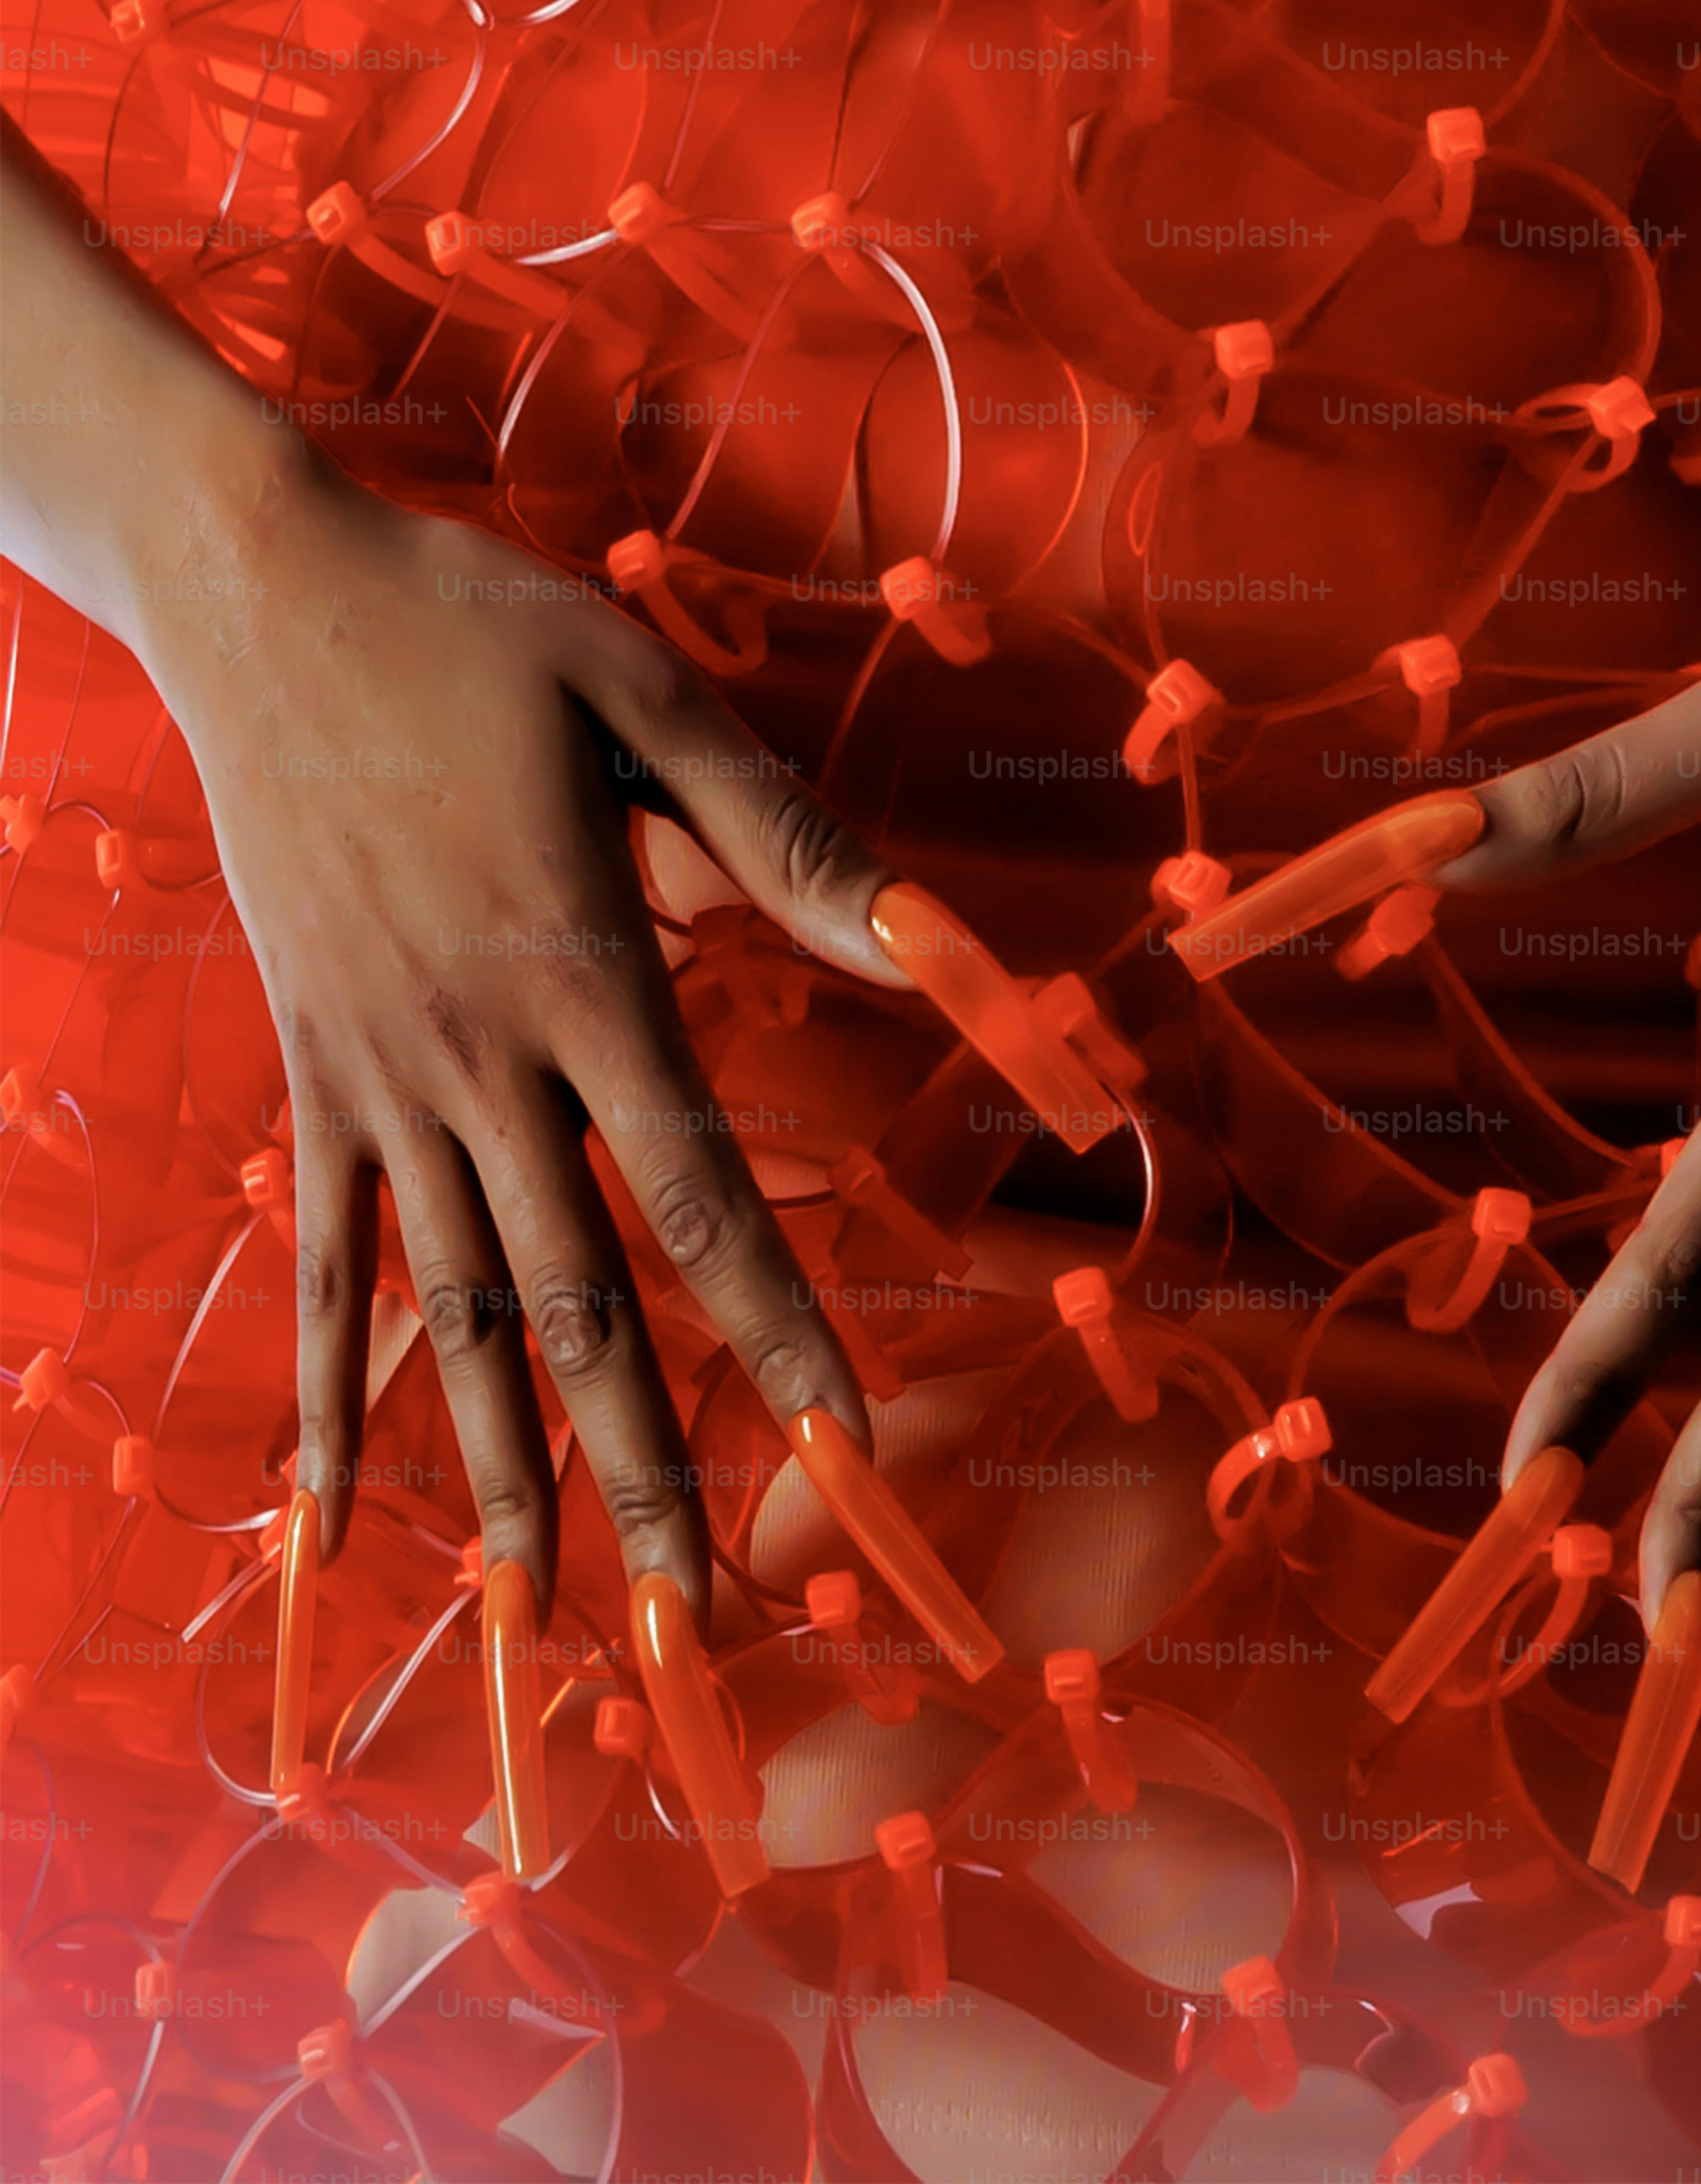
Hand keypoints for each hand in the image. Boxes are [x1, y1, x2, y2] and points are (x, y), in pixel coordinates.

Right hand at [142, 455, 906, 1620]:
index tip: (837, 1440)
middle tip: (691, 1611)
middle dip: (646, 1463)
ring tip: (534, 1611)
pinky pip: (326, 1260)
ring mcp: (379, 1078)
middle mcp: (478, 1058)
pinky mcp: (313, 1070)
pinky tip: (326, 1509)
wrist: (271, 594)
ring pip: (453, 1315)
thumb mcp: (652, 702)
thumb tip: (924, 938)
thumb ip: (786, 841)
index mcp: (584, 978)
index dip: (774, 1329)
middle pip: (577, 1301)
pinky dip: (327, 1389)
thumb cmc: (476, 637)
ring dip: (498, 1470)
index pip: (704, 1196)